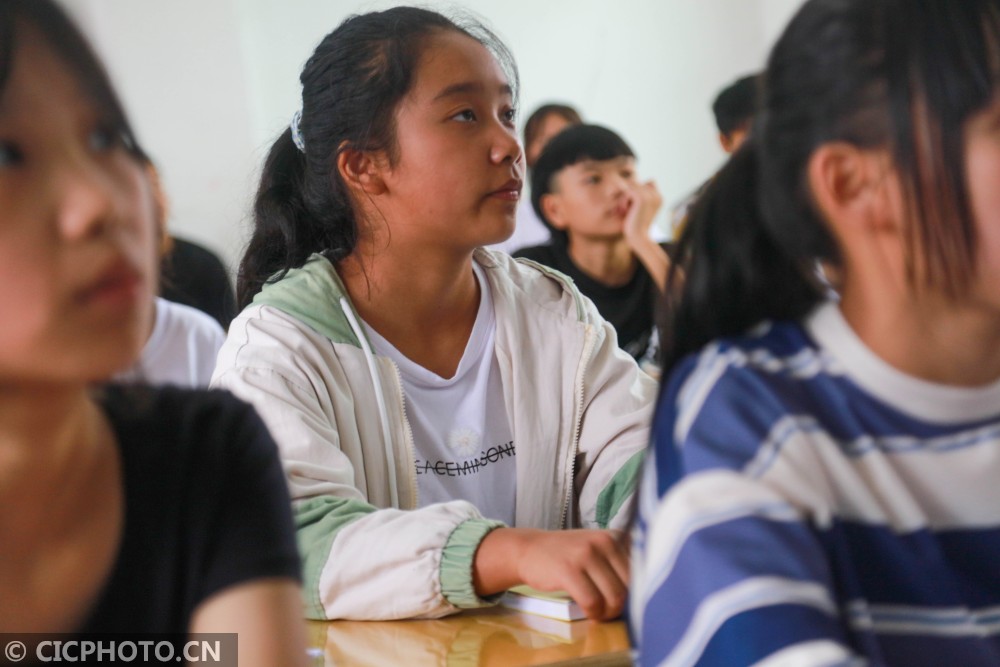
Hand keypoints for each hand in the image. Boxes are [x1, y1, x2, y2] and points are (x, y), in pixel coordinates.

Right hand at [473, 528, 629, 620]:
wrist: (530, 549)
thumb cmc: (568, 554)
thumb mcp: (598, 547)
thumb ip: (620, 561)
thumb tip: (645, 591)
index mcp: (615, 536)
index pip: (642, 570)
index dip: (637, 591)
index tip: (627, 600)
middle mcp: (604, 541)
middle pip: (630, 586)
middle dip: (623, 606)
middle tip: (610, 611)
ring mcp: (585, 554)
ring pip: (614, 597)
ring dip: (608, 613)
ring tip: (600, 613)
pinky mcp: (569, 570)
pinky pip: (592, 602)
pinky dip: (594, 614)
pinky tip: (589, 612)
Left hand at [622, 180, 662, 246]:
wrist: (639, 239)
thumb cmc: (636, 226)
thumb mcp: (637, 209)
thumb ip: (637, 196)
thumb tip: (630, 182)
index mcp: (659, 198)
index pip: (647, 183)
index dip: (636, 191)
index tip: (631, 206)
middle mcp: (657, 195)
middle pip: (637, 183)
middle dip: (628, 194)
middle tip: (624, 208)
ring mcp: (650, 196)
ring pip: (631, 187)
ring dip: (624, 197)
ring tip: (623, 210)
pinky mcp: (641, 198)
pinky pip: (627, 191)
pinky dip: (623, 200)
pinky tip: (623, 211)